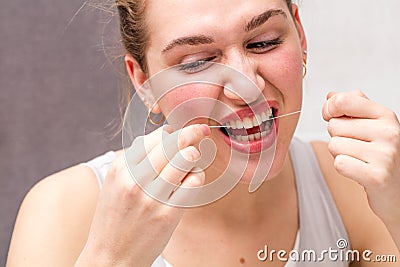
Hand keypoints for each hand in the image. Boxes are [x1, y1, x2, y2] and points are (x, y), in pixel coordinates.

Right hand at [75, 124, 210, 266]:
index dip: (170, 132)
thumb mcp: (114, 184)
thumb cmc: (114, 220)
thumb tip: (160, 138)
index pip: (152, 138)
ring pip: (185, 158)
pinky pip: (192, 183)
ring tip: (193, 157)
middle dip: (190, 133)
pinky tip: (192, 179)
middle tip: (200, 131)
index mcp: (120, 169)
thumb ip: (133, 161)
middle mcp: (135, 180)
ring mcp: (152, 197)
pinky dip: (197, 176)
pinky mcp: (168, 214)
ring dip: (193, 154)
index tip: (178, 132)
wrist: (110, 257)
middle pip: (171, 144)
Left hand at [322, 90, 399, 225]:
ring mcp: (384, 154)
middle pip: (334, 126)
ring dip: (340, 154)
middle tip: (356, 147)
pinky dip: (343, 168)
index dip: (329, 109)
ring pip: (334, 145)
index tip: (332, 115)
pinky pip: (339, 163)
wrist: (397, 189)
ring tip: (359, 159)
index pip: (343, 101)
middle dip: (338, 137)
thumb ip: (352, 107)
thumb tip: (331, 96)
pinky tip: (358, 171)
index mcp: (385, 115)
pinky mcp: (376, 177)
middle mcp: (389, 132)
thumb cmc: (380, 154)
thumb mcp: (371, 124)